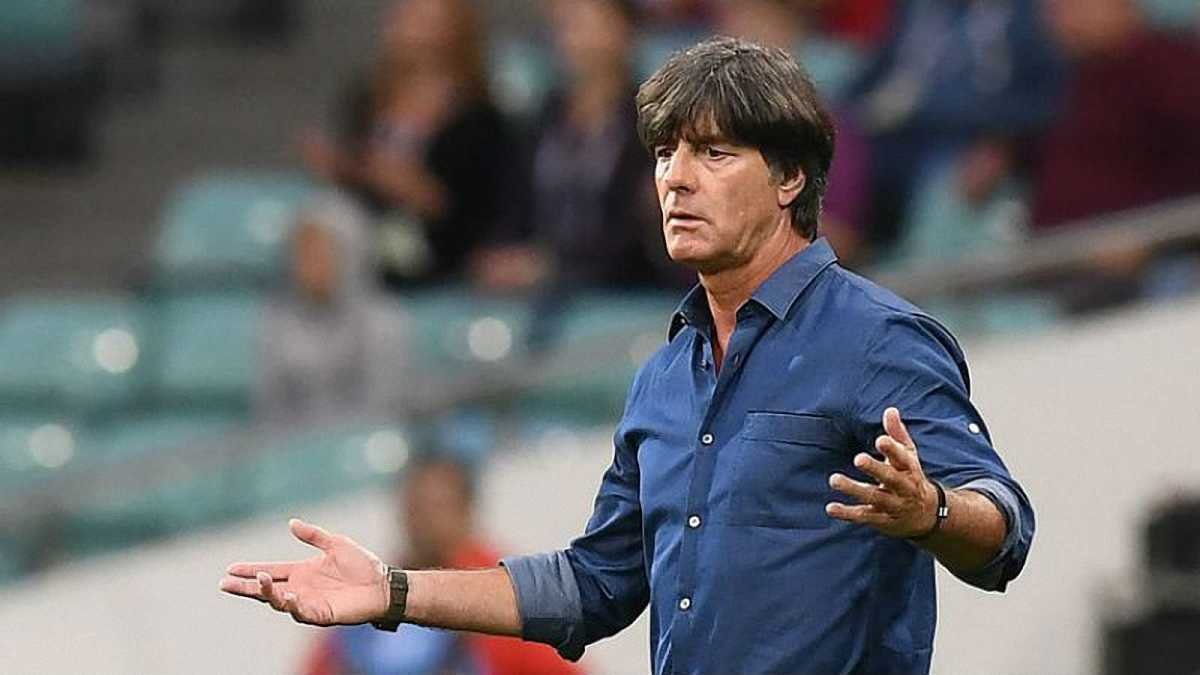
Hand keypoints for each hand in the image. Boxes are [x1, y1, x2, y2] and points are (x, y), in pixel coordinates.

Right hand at [219, 519, 388, 625]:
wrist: (383, 584)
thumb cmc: (363, 565)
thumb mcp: (336, 543)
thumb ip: (313, 535)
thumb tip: (291, 522)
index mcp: (302, 572)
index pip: (270, 571)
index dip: (251, 570)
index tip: (230, 568)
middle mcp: (301, 588)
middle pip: (266, 590)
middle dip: (245, 588)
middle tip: (224, 584)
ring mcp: (309, 602)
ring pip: (280, 601)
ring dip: (268, 593)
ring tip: (261, 581)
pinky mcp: (321, 614)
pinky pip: (301, 612)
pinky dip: (293, 605)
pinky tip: (288, 596)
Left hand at [826, 407, 938, 537]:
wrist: (927, 516)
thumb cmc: (911, 479)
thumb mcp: (908, 457)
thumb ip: (897, 434)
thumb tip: (890, 409)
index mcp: (909, 469)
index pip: (902, 458)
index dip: (893, 449)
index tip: (880, 440)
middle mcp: (903, 488)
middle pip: (890, 478)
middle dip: (875, 469)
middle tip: (858, 459)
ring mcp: (892, 505)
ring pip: (873, 497)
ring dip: (854, 489)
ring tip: (834, 480)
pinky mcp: (881, 520)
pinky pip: (863, 516)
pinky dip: (847, 514)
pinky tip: (831, 508)